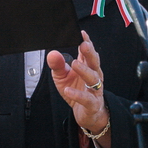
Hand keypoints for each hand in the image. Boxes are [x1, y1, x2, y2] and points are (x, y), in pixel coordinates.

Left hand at [48, 30, 109, 147]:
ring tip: (75, 64)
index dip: (86, 42)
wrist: (85, 114)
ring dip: (84, 70)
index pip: (88, 53)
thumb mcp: (62, 77)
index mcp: (87, 67)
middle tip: (83, 45)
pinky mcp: (92, 104)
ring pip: (93, 78)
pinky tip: (68, 89)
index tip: (81, 33)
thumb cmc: (76, 91)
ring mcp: (95, 90)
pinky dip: (77, 94)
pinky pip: (86, 98)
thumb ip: (58, 65)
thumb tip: (52, 53)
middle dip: (90, 53)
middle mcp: (94, 76)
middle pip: (94, 62)